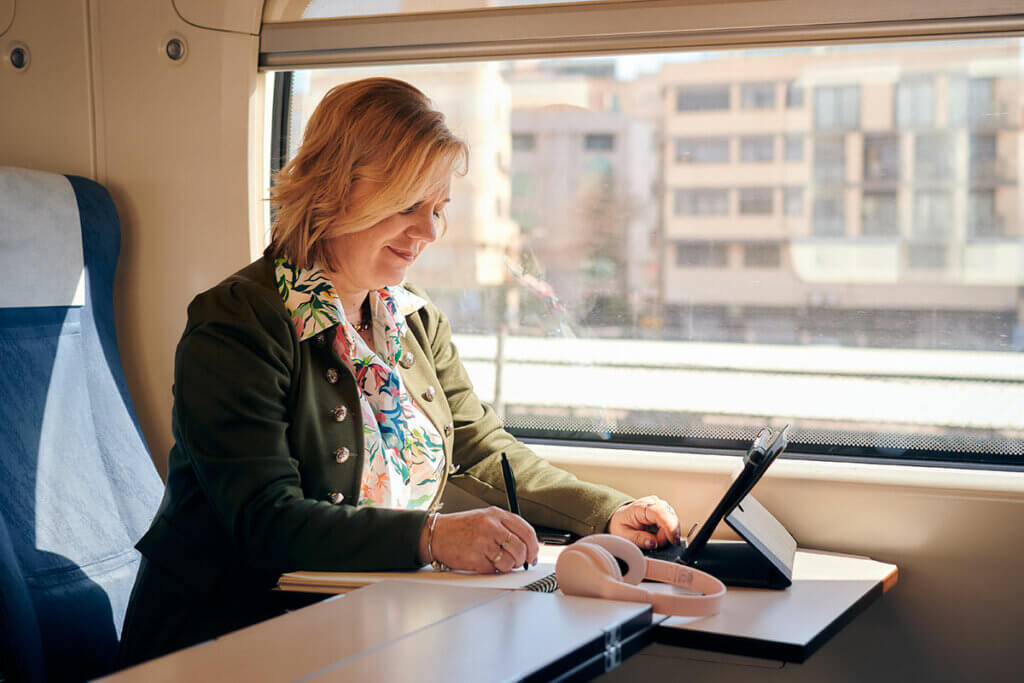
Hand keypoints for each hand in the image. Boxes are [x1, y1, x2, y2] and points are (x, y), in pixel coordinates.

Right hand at [420, 507, 539, 573]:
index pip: (526, 531)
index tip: (533, 554)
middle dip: (522, 559)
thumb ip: (505, 527)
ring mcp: (483, 542)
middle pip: (521, 548)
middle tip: (517, 561)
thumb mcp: (485, 517)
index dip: (534, 546)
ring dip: (508, 566)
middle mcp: (491, 526)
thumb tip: (527, 545)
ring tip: (499, 561)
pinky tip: (485, 561)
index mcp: (496, 514)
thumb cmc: (461, 527)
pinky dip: (493, 569)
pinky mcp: (475, 558)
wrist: (436, 534)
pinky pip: (495, 569)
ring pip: (510, 562)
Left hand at [607, 496, 681, 549]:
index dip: (670, 527)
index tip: (673, 540)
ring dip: (665, 536)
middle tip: (652, 543)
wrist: (621, 517)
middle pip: (670, 519)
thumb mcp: (624, 535)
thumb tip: (653, 543)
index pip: (660, 513)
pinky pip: (673, 525)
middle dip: (665, 536)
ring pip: (673, 524)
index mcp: (641, 506)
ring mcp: (662, 506)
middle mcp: (654, 503)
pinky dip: (667, 534)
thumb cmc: (622, 525)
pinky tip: (657, 535)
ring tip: (652, 538)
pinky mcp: (666, 511)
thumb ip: (638, 539)